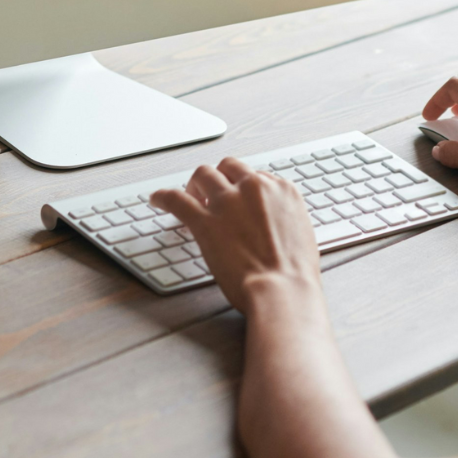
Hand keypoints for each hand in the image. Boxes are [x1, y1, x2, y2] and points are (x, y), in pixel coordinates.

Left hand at [151, 158, 320, 312]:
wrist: (283, 291)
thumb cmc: (295, 274)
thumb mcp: (300, 233)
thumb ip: (283, 217)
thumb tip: (272, 219)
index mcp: (281, 189)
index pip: (255, 175)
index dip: (242, 187)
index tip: (237, 197)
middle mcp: (254, 187)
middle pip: (228, 166)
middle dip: (219, 178)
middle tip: (212, 192)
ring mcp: (228, 201)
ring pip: (204, 174)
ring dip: (196, 184)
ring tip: (191, 196)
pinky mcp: (205, 220)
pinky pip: (176, 199)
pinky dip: (163, 197)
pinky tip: (157, 200)